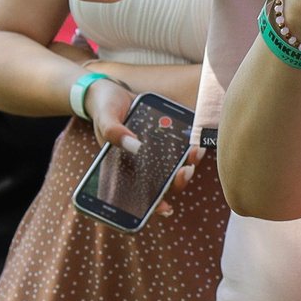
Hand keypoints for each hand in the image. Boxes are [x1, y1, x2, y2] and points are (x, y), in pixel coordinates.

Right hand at [83, 76, 200, 217]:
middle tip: (186, 170)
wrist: (111, 91)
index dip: (155, 204)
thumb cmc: (104, 109)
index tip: (166, 209)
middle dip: (178, 181)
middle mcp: (142, 162)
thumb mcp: (104, 119)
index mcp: (126, 167)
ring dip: (188, 163)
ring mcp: (154, 150)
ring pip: (174, 165)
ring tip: (195, 152)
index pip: (141, 192)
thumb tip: (134, 145)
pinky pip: (179, 145)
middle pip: (164, 180)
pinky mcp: (164, 135)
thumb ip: (113, 132)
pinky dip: (189, 146)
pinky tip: (196, 141)